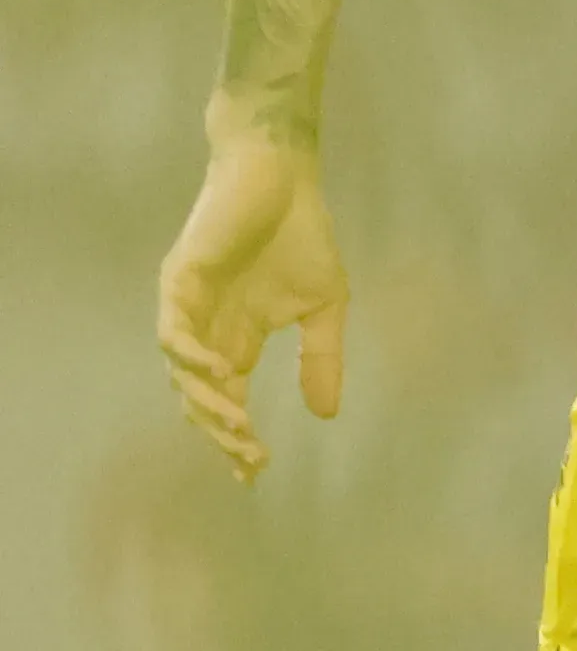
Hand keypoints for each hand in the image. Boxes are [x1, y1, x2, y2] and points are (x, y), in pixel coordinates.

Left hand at [157, 133, 344, 479]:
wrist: (282, 177)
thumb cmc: (300, 234)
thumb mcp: (326, 306)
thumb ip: (321, 359)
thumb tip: (326, 415)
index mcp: (236, 338)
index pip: (227, 400)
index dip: (236, 439)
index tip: (255, 474)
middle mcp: (205, 330)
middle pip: (201, 398)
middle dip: (223, 433)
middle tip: (250, 458)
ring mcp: (188, 307)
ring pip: (183, 373)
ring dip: (208, 404)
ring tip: (240, 428)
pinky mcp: (179, 280)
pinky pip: (175, 332)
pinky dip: (192, 359)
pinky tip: (220, 375)